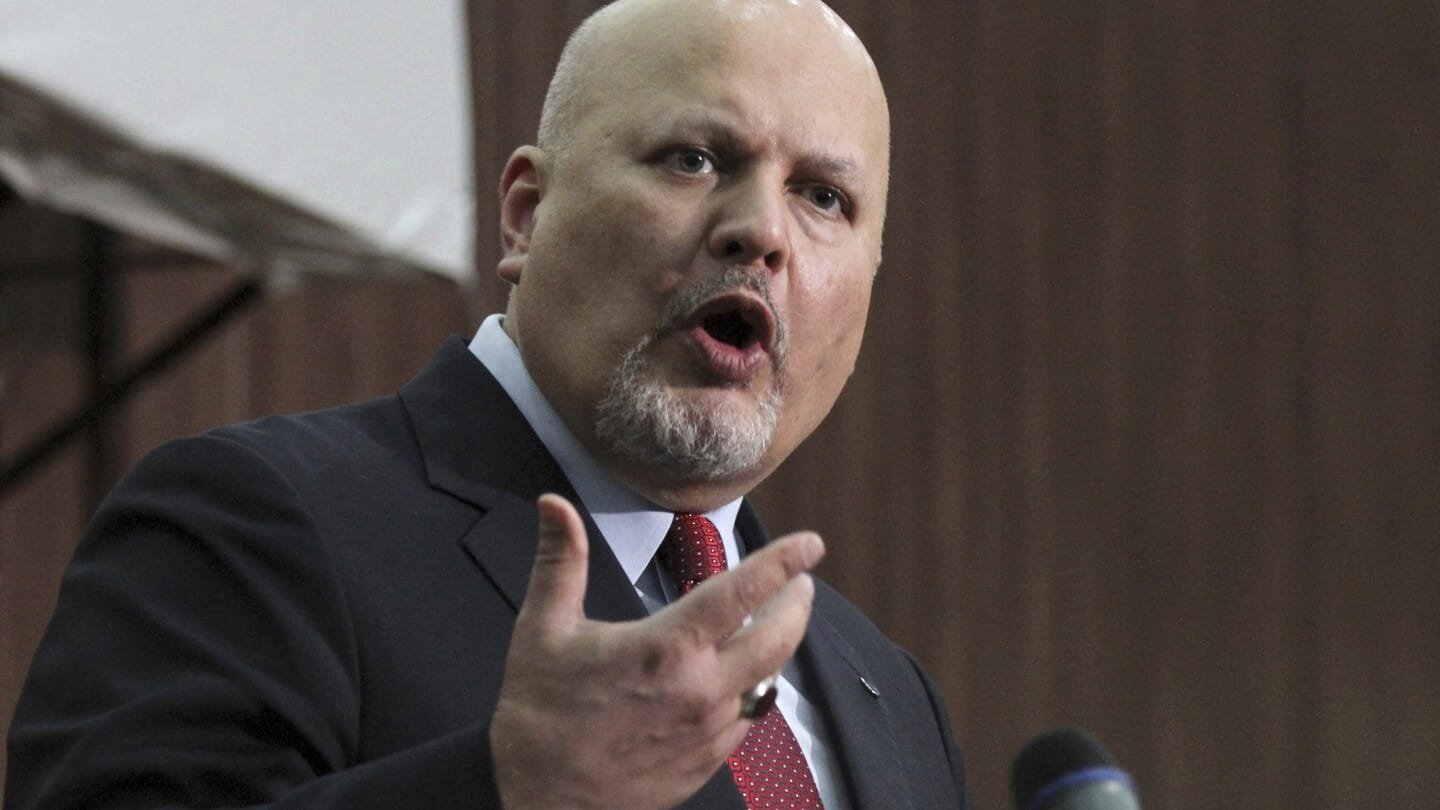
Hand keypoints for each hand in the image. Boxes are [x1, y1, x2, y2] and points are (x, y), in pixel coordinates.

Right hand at [490, 494, 822, 808]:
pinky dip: (752, 688)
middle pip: (778, 639)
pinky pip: (746, 717)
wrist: (535, 802)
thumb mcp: (543, 628)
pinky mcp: (706, 764)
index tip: (810, 544)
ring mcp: (707, 732)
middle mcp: (699, 691)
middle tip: (801, 581)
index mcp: (665, 649)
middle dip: (797, 603)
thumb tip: (554, 504)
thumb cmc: (538, 715)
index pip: (742, 593)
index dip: (782, 562)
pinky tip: (741, 675)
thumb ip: (560, 559)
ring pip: (767, 680)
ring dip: (776, 645)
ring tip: (774, 620)